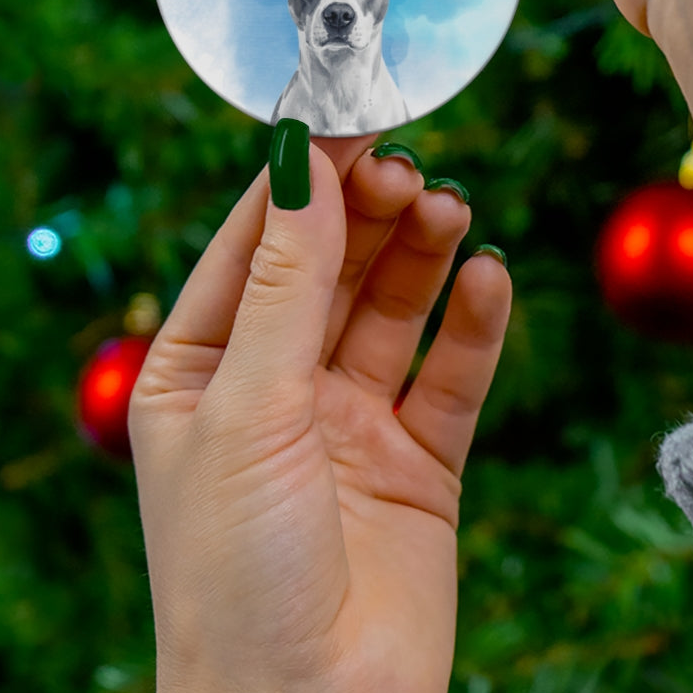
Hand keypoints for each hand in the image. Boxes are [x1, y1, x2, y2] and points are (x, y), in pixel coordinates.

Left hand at [129, 136, 511, 692]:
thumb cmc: (236, 574)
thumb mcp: (247, 407)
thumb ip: (286, 283)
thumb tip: (301, 163)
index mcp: (202, 372)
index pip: (255, 247)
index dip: (302, 181)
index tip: (349, 118)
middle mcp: (277, 389)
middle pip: (333, 268)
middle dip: (369, 213)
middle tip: (410, 170)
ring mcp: (351, 422)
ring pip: (395, 309)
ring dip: (423, 254)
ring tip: (451, 210)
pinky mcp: (420, 460)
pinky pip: (452, 373)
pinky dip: (474, 323)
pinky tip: (489, 278)